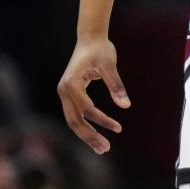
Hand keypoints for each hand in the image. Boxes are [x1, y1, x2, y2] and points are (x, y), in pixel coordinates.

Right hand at [57, 36, 129, 153]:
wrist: (90, 38)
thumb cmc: (100, 50)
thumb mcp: (110, 65)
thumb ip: (116, 85)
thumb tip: (126, 106)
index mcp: (71, 84)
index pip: (87, 110)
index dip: (102, 121)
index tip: (118, 128)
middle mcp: (63, 91)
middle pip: (74, 121)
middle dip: (89, 136)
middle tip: (105, 149)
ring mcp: (64, 93)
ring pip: (73, 120)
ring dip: (86, 134)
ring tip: (102, 147)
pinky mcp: (69, 94)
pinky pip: (75, 114)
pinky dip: (85, 125)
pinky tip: (96, 134)